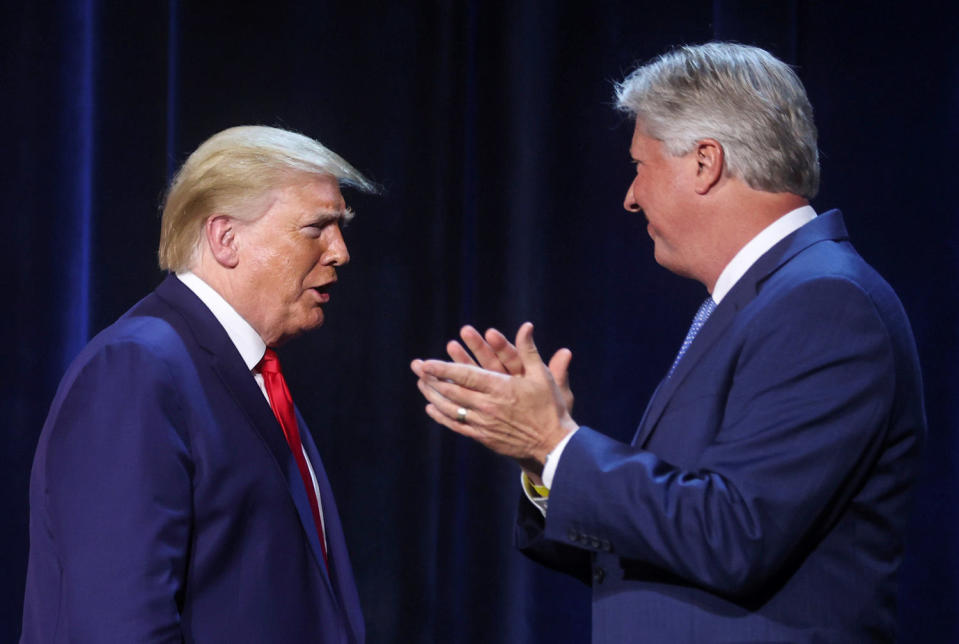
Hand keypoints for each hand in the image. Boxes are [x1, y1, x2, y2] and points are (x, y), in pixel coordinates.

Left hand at [411, 323, 576, 468]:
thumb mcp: (542, 375)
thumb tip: (526, 326)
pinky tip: (432, 408)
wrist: (552, 444)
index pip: (465, 376)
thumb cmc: (549, 407)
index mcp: (500, 388)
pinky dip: (441, 416)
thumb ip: (529, 350)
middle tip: (416, 368)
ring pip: (450, 408)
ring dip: (433, 395)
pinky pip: (457, 425)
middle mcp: (487, 406)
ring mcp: (483, 423)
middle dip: (431, 378)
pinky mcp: (483, 437)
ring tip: (420, 384)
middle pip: (452, 391)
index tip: (426, 363)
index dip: (443, 368)